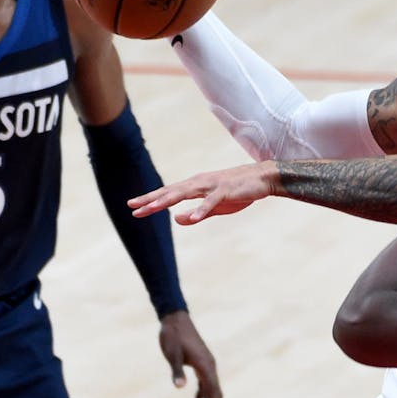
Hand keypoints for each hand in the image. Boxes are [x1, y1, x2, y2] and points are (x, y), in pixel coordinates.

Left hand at [129, 160, 278, 223]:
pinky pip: (211, 202)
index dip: (150, 200)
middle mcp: (199, 183)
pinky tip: (191, 218)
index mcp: (195, 186)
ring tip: (152, 208)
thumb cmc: (239, 191)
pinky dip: (201, 209)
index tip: (132, 207)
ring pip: (185, 193)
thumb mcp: (215, 208)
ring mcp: (211, 186)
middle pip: (171, 192)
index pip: (168, 193)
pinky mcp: (225, 191)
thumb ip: (196, 214)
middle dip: (151, 200)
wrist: (263, 178)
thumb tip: (177, 219)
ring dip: (168, 201)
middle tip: (133, 206)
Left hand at [158, 310, 221, 397]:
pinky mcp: (200, 366)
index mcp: (206, 366)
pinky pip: (204, 387)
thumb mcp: (172, 353)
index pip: (213, 393)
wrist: (174, 320)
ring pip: (210, 393)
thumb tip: (179, 387)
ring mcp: (206, 367)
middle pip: (215, 396)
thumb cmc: (172, 336)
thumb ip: (176, 370)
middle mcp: (210, 367)